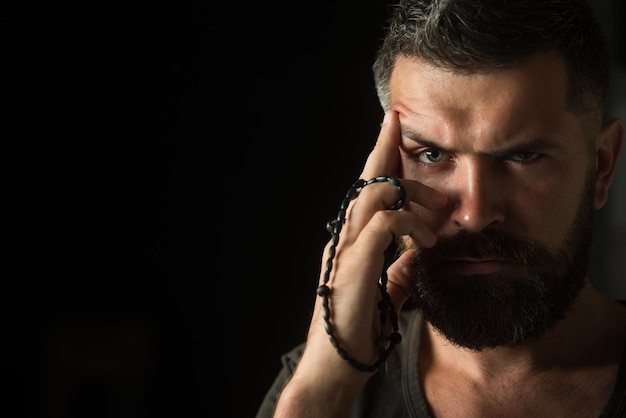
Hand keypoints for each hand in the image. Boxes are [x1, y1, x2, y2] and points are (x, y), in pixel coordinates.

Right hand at [273, 111, 446, 416]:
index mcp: (350, 241)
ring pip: (373, 196)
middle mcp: (343, 236)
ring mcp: (345, 248)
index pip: (366, 191)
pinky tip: (427, 241)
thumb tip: (419, 252)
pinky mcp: (353, 264)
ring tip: (437, 212)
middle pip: (365, 181)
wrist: (333, 367)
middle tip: (408, 136)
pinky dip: (410, 227)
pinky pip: (385, 226)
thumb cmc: (357, 330)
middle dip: (386, 149)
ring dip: (409, 194)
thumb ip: (400, 268)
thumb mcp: (386, 291)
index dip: (380, 157)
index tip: (394, 127)